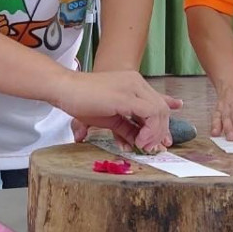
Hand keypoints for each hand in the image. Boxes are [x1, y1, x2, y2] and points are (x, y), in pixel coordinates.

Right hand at [53, 70, 181, 153]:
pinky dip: (149, 130)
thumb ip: (126, 127)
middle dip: (161, 132)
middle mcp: (136, 82)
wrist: (65, 89)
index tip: (167, 139)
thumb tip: (136, 142)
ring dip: (155, 133)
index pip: (158, 102)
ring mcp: (132, 87)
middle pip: (161, 108)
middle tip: (154, 148)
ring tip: (144, 146)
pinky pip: (150, 114)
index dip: (165, 122)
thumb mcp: (110, 117)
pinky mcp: (126, 96)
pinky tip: (139, 141)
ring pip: (159, 111)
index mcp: (133, 84)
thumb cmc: (82, 101)